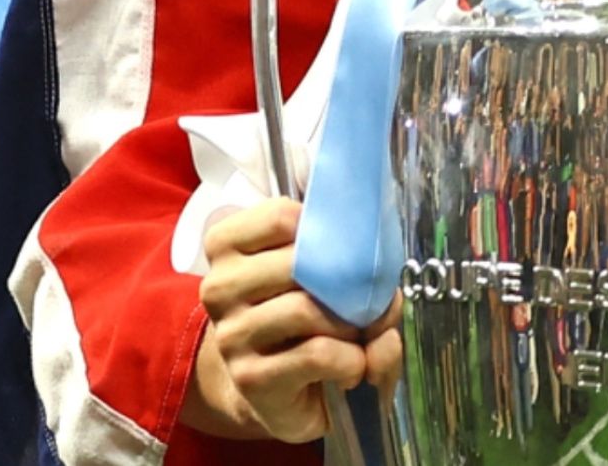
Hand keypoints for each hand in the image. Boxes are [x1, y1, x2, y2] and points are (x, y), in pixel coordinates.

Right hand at [194, 200, 400, 441]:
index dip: (325, 232)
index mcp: (229, 247)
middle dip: (349, 284)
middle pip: (297, 264)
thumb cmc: (303, 322)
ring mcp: (231, 334)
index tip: (343, 253)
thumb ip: (356, 269)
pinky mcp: (250, 377)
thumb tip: (387, 298)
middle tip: (365, 305)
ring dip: (351, 326)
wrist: (275, 392)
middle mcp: (219, 286)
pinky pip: (317, 354)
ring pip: (305, 309)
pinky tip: (350, 370)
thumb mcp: (324, 282)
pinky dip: (351, 361)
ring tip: (357, 338)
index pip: (279, 215)